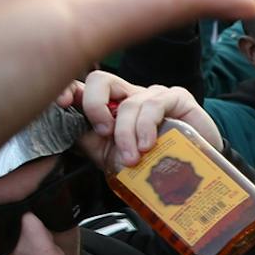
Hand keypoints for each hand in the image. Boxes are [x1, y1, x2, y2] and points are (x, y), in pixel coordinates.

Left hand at [59, 70, 222, 168]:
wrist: (192, 174)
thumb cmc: (152, 163)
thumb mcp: (111, 156)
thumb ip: (88, 142)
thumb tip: (64, 131)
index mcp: (110, 107)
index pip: (84, 88)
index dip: (70, 89)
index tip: (62, 103)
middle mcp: (129, 96)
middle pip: (101, 80)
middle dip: (95, 106)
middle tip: (103, 133)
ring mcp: (153, 95)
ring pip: (128, 103)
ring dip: (126, 134)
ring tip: (133, 157)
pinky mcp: (177, 97)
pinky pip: (154, 105)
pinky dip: (146, 127)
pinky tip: (148, 145)